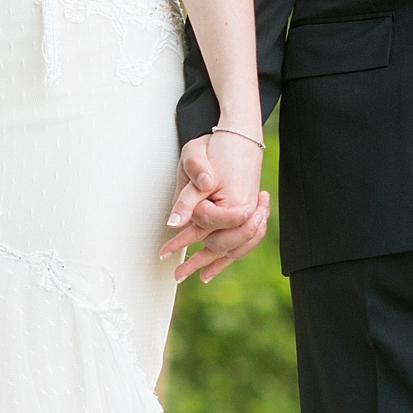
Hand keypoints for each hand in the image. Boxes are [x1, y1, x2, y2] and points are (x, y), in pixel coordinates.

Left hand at [161, 132, 269, 282]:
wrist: (240, 136)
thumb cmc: (216, 146)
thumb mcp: (195, 161)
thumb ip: (188, 196)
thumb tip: (174, 222)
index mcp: (235, 201)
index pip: (207, 224)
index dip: (183, 237)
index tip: (163, 253)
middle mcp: (245, 211)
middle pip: (220, 243)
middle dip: (197, 259)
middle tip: (173, 272)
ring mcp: (248, 215)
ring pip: (230, 248)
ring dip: (210, 263)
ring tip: (190, 277)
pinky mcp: (247, 215)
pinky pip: (239, 243)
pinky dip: (225, 258)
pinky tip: (210, 270)